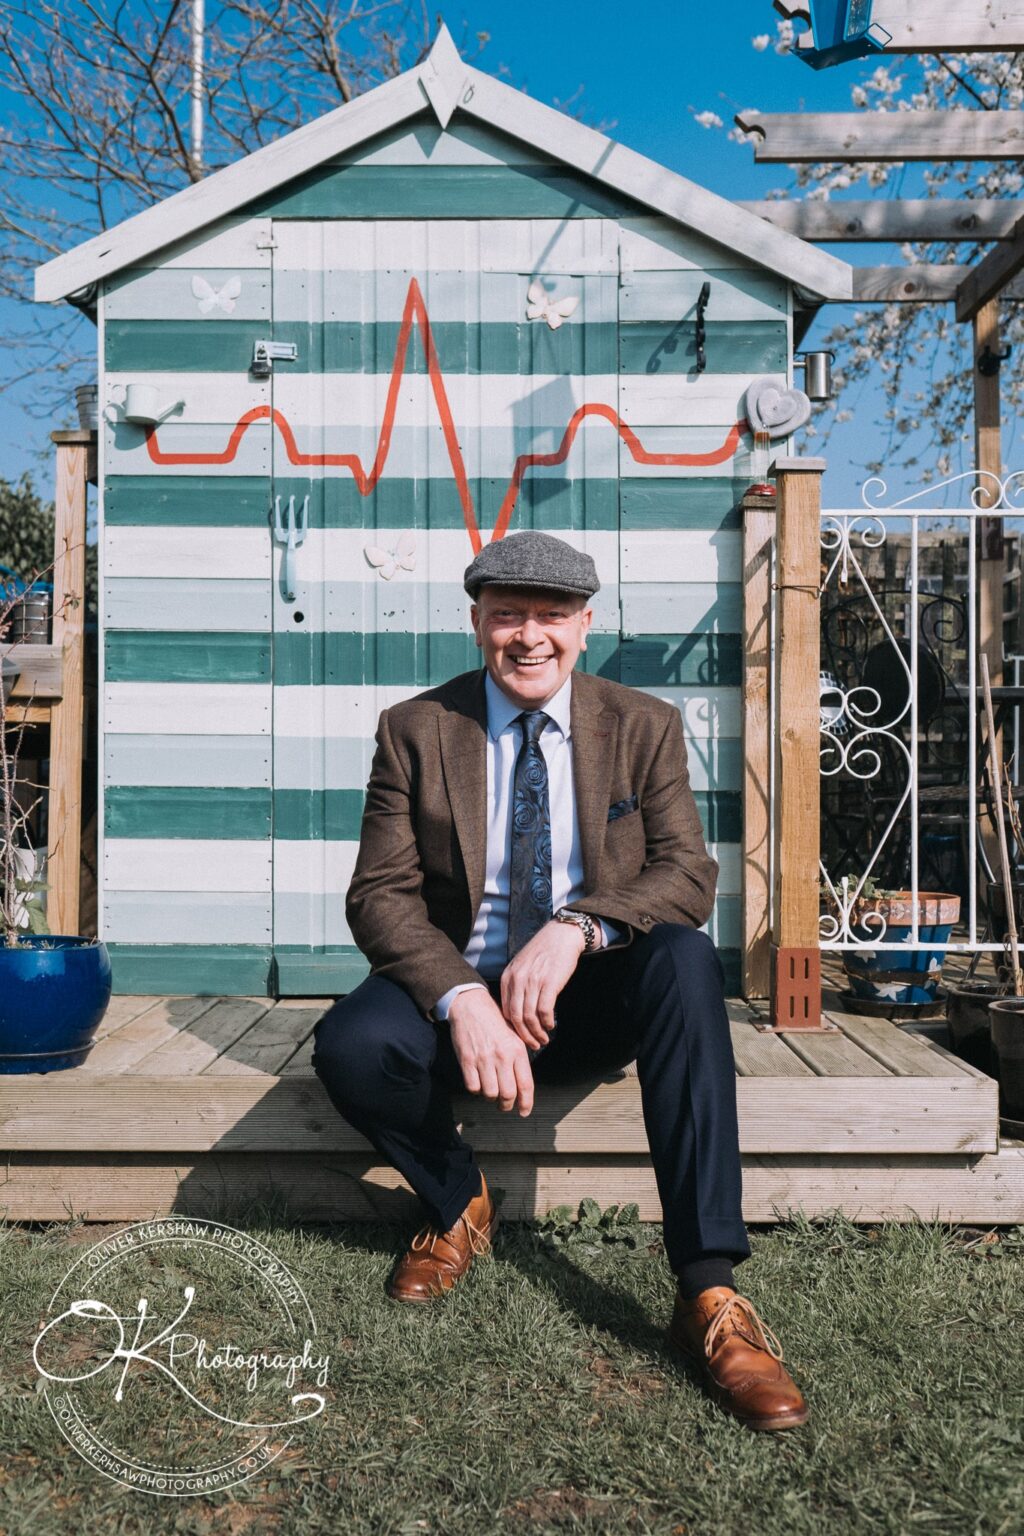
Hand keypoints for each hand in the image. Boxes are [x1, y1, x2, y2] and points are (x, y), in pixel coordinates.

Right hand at [448, 987, 534, 1116]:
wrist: (471, 1006)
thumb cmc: (494, 1022)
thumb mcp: (514, 1036)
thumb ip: (520, 1059)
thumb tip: (524, 1086)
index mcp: (517, 1050)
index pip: (526, 1084)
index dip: (526, 1103)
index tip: (524, 1112)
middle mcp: (502, 1056)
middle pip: (508, 1094)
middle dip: (507, 1105)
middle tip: (504, 1105)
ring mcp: (484, 1059)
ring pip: (490, 1093)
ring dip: (490, 1098)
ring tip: (490, 1091)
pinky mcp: (467, 1060)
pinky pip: (473, 1087)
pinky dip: (476, 1090)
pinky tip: (478, 1082)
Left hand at [501, 919, 585, 1048]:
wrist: (561, 935)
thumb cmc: (543, 952)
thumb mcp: (521, 966)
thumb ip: (516, 986)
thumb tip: (517, 1013)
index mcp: (508, 977)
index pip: (505, 1011)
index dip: (513, 1029)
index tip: (522, 1037)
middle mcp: (517, 980)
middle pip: (516, 1018)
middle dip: (524, 1036)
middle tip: (534, 1045)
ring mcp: (532, 981)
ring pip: (530, 1017)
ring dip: (537, 1032)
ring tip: (544, 1038)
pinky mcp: (549, 983)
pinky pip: (545, 1010)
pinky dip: (547, 1022)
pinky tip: (551, 1025)